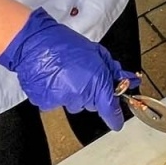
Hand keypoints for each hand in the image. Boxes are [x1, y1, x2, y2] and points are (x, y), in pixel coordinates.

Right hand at [0, 8, 135, 128]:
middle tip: (84, 76)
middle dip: (92, 93)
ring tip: (66, 75)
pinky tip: (54, 79)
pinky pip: (57, 103)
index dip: (115, 117)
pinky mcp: (46, 103)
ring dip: (74, 93)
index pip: (110, 110)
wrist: (36, 43)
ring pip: (75, 104)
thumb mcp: (98, 53)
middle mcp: (80, 96)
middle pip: (92, 105)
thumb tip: (129, 79)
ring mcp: (62, 102)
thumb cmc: (66, 45)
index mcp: (96, 84)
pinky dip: (57, 94)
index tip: (117, 121)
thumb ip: (113, 70)